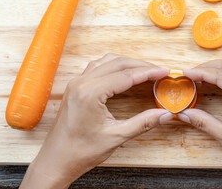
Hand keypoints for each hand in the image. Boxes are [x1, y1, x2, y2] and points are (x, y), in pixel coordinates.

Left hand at [20, 54, 172, 188]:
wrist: (56, 160)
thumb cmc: (81, 151)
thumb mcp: (116, 137)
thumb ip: (143, 123)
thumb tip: (165, 114)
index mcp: (90, 93)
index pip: (126, 75)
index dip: (148, 72)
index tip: (164, 72)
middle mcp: (82, 83)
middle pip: (118, 63)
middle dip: (141, 65)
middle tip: (159, 71)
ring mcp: (77, 83)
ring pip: (107, 61)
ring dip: (128, 63)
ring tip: (145, 70)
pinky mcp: (76, 87)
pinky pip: (97, 67)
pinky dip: (114, 66)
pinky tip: (124, 73)